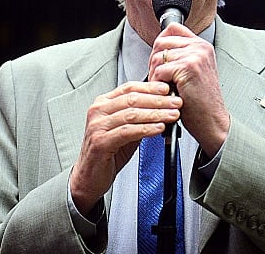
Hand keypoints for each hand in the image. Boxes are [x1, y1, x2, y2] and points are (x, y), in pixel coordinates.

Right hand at [70, 81, 181, 214]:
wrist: (89, 177)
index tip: (167, 89)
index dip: (150, 87)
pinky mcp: (100, 141)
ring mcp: (98, 126)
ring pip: (132, 114)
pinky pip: (127, 131)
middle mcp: (98, 111)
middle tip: (175, 102)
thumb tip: (162, 106)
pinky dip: (146, 129)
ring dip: (156, 114)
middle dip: (158, 100)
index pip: (129, 88)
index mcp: (103, 104)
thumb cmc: (107, 152)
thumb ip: (139, 116)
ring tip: (171, 115)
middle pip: (132, 99)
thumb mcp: (125, 129)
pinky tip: (158, 128)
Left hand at [148, 23, 229, 157]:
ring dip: (155, 74)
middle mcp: (200, 47)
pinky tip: (166, 92)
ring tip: (163, 87)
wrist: (212, 120)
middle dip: (153, 60)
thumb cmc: (201, 101)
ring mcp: (195, 56)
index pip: (173, 29)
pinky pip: (160, 70)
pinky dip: (158, 83)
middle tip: (159, 77)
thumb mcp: (194, 72)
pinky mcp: (188, 67)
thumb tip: (158, 49)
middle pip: (161, 42)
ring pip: (158, 57)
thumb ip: (181, 56)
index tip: (159, 58)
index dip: (160, 42)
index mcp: (202, 46)